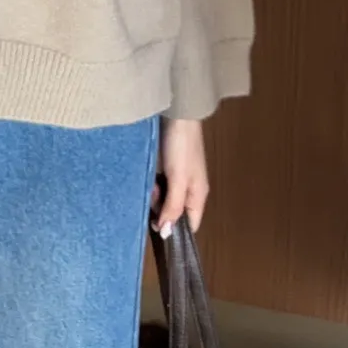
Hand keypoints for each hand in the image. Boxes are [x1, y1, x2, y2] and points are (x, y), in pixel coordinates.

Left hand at [152, 118, 209, 236]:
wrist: (177, 115)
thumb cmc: (181, 148)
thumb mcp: (178, 179)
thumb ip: (173, 206)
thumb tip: (168, 232)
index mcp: (198, 195)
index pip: (190, 224)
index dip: (175, 229)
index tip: (157, 227)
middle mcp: (190, 189)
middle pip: (175, 212)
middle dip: (161, 209)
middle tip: (153, 196)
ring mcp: (179, 177)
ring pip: (165, 198)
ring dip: (156, 195)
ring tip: (151, 183)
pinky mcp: (168, 167)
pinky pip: (160, 184)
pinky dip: (153, 183)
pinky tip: (149, 176)